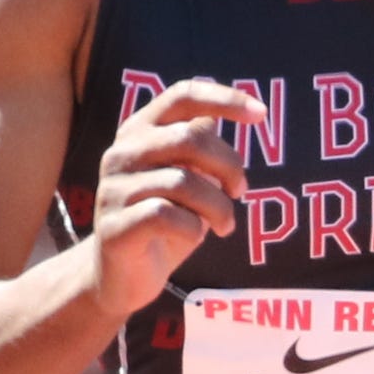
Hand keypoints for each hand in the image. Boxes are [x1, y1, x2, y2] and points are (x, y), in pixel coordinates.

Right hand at [87, 80, 263, 317]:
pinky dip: (192, 228)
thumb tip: (215, 116)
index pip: (182, 96)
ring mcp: (112, 190)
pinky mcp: (113, 227)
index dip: (224, 99)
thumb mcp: (186, 179)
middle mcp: (120, 153)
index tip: (261, 114)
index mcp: (139, 132)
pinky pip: (166, 216)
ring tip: (225, 225)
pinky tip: (193, 236)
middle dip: (229, 166)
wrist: (121, 277)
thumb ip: (197, 148)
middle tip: (240, 192)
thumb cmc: (163, 222)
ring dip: (218, 207)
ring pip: (183, 182)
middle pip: (189, 138)